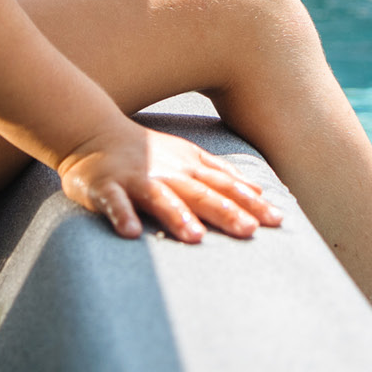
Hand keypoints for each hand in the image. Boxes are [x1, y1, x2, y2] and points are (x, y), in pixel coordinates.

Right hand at [56, 124, 284, 241]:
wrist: (94, 134)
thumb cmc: (147, 153)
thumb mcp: (188, 157)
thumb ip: (222, 174)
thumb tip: (259, 191)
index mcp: (189, 169)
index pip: (225, 187)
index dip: (250, 203)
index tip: (277, 221)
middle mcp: (167, 174)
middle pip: (200, 194)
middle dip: (225, 211)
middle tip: (248, 231)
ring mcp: (136, 180)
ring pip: (160, 198)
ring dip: (177, 215)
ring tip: (195, 237)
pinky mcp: (105, 188)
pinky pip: (114, 203)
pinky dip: (122, 215)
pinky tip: (130, 233)